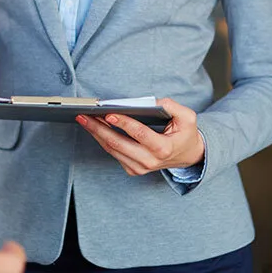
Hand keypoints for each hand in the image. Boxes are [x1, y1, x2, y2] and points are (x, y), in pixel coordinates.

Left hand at [76, 98, 204, 175]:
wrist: (187, 156)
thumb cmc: (185, 134)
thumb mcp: (187, 117)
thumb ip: (172, 106)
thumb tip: (151, 102)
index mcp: (163, 148)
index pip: (139, 134)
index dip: (123, 123)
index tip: (108, 113)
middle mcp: (150, 161)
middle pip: (119, 144)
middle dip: (99, 129)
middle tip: (84, 115)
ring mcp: (140, 168)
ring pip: (113, 150)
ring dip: (96, 134)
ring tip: (84, 119)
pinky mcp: (133, 170)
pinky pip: (114, 153)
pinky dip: (102, 140)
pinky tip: (94, 127)